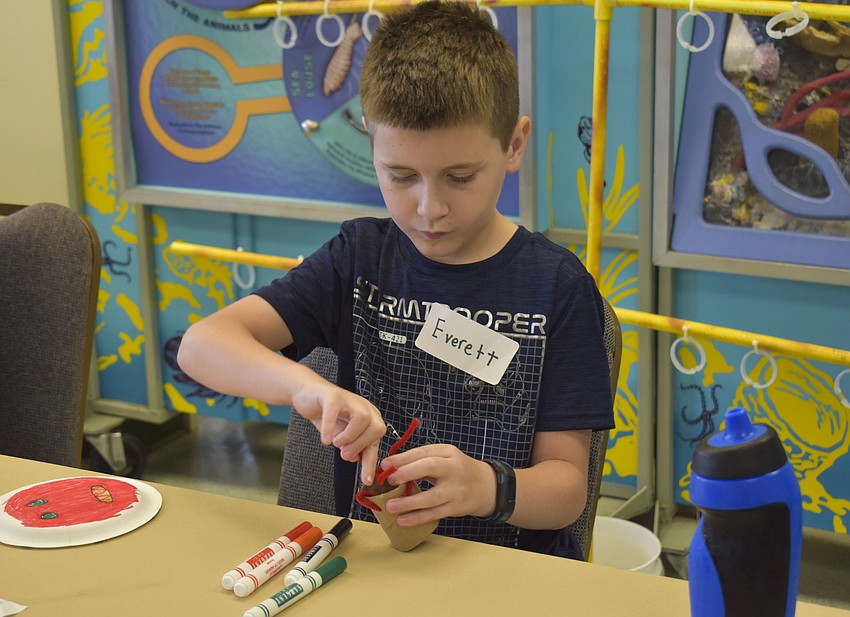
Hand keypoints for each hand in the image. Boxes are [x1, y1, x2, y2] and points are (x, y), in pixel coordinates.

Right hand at [291, 381, 385, 483]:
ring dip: (349, 437)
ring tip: (335, 443)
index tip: (366, 480)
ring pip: (362, 418)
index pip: (376, 442)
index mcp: (370, 418)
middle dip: (361, 445)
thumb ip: (351, 446)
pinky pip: (334, 412)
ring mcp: (349, 400)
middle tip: (344, 454)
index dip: (371, 462)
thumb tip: (355, 460)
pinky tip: (325, 440)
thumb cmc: (328, 416)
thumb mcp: (341, 435)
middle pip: (377, 428)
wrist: (308, 395)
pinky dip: (330, 428)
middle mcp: (364, 407)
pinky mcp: (332, 396)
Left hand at [378, 444, 494, 526]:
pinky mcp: (456, 508)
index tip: (385, 465)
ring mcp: (456, 490)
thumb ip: (421, 460)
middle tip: (390, 480)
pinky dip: (417, 518)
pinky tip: (402, 520)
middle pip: (430, 467)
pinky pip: (435, 514)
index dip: (403, 459)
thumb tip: (390, 467)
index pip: (423, 452)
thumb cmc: (457, 469)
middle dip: (407, 472)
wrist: (486, 486)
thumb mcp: (444, 457)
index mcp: (448, 452)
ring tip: (390, 506)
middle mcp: (453, 468)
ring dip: (409, 502)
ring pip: (431, 496)